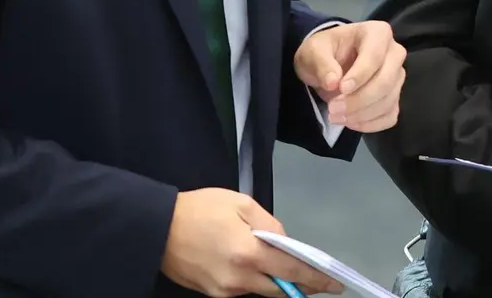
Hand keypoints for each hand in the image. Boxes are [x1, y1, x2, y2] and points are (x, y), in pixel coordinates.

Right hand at [160, 188, 343, 297]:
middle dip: (300, 285)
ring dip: (275, 281)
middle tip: (317, 280)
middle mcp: (240, 279)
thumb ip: (268, 224)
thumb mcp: (240, 204)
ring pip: (261, 290)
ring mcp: (225, 291)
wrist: (156, 228)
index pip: (292, 271)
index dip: (316, 279)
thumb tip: (284, 243)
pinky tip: (253, 266)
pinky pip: (243, 289)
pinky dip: (254, 280)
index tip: (335, 284)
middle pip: (280, 289)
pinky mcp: (213, 294)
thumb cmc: (200, 209)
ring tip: (283, 267)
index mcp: (249, 254)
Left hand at [294, 20, 405, 131]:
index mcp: (377, 33)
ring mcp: (397, 77)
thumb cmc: (323, 51)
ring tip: (335, 116)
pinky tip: (350, 121)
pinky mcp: (394, 97)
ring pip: (388, 101)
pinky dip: (370, 124)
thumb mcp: (314, 51)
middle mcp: (394, 53)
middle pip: (386, 82)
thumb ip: (322, 63)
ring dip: (361, 114)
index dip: (359, 76)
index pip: (375, 56)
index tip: (340, 89)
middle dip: (359, 100)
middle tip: (333, 109)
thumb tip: (333, 82)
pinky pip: (389, 115)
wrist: (328, 62)